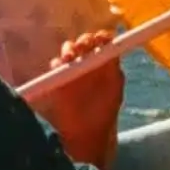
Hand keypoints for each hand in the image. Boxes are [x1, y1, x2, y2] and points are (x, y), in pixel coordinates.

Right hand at [35, 32, 121, 162]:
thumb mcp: (114, 90)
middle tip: (83, 47)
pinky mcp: (58, 77)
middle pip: (84, 42)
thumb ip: (114, 71)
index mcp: (104, 61)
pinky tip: (60, 67)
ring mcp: (72, 68)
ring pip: (68, 50)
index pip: (102, 41)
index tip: (100, 39)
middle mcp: (88, 60)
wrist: (88, 133)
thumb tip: (113, 51)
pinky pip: (55, 65)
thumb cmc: (105, 110)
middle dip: (83, 41)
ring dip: (69, 49)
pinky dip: (57, 64)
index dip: (101, 37)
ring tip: (70, 57)